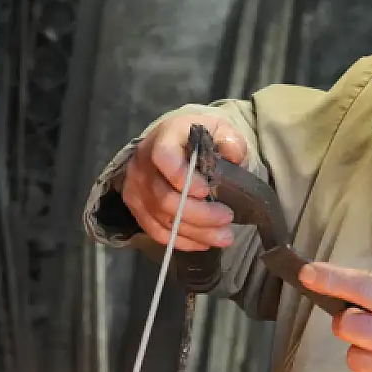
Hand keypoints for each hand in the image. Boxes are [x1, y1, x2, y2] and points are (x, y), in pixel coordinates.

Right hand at [121, 114, 248, 250]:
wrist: (175, 143)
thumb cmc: (200, 138)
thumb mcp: (220, 129)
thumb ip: (230, 139)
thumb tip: (234, 154)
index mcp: (163, 138)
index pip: (163, 157)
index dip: (182, 177)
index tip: (206, 191)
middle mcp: (142, 163)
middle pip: (165, 198)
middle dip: (200, 214)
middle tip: (227, 219)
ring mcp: (136, 188)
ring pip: (163, 219)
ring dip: (196, 232)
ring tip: (224, 236)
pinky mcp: (137, 207)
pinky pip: (157, 232)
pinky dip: (183, 241)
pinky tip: (205, 242)